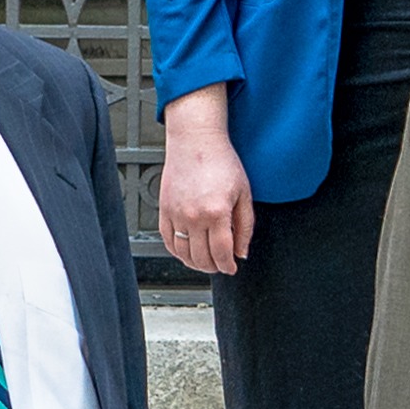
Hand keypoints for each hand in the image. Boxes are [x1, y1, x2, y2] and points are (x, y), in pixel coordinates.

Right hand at [159, 93, 254, 273]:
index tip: (231, 268)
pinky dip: (177, 251)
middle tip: (220, 265)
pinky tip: (187, 251)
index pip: (222, 253)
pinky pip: (168, 241)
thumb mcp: (244, 194)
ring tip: (205, 261)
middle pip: (202, 258)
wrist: (195, 141)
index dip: (228, 266)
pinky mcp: (164, 211)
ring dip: (195, 263)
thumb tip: (241, 251)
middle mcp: (194, 216)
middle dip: (214, 267)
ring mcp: (176, 214)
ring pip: (183, 254)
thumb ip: (245, 226)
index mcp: (217, 212)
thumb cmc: (221, 161)